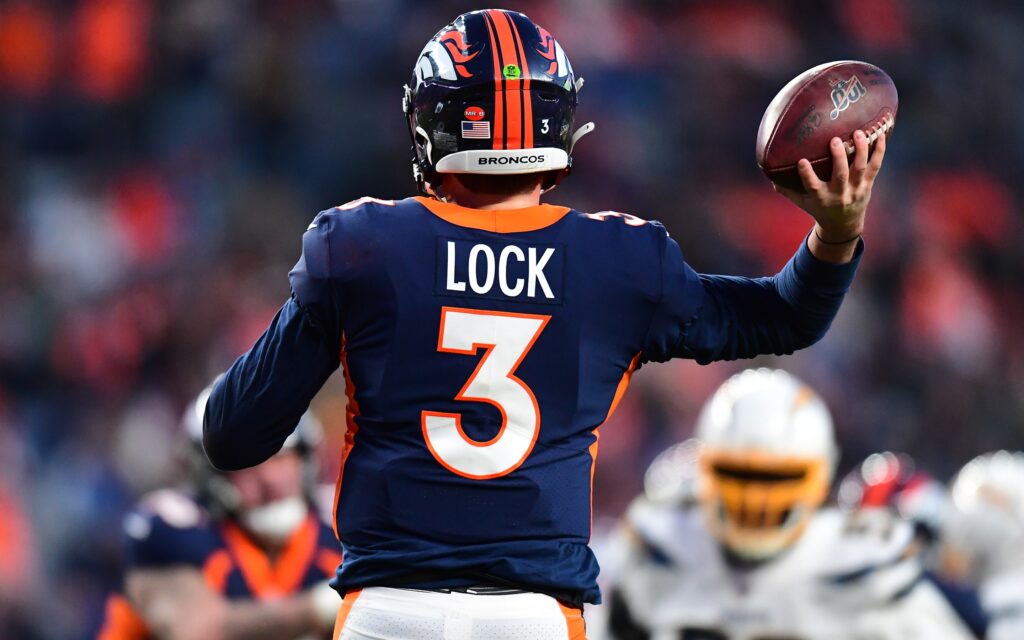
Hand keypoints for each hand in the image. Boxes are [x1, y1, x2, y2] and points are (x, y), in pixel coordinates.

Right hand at [775, 129, 886, 243]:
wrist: (843, 225)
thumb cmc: (818, 208)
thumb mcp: (801, 202)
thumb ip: (787, 189)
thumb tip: (770, 174)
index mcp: (821, 198)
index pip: (812, 186)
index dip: (806, 174)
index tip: (801, 161)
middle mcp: (839, 194)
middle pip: (840, 174)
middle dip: (839, 157)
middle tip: (835, 140)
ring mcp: (855, 189)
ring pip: (860, 168)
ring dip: (861, 150)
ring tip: (859, 132)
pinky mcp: (868, 184)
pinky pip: (875, 166)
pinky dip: (879, 151)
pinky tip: (881, 135)